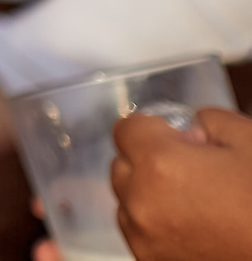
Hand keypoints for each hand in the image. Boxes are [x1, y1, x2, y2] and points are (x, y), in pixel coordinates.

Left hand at [109, 106, 251, 259]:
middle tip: (195, 170)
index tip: (179, 136)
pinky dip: (159, 225)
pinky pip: (141, 232)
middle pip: (123, 165)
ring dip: (151, 194)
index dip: (156, 128)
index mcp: (160, 165)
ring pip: (128, 201)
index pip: (127, 128)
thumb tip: (190, 130)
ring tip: (199, 202)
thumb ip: (210, 122)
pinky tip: (198, 226)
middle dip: (150, 160)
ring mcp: (145, 240)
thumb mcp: (250, 142)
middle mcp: (141, 203)